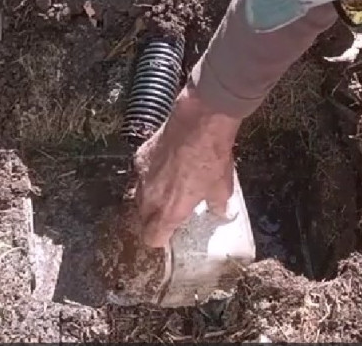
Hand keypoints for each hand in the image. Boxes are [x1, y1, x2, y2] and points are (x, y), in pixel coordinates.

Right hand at [129, 86, 241, 247]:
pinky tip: (164, 167)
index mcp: (170, 211)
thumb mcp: (223, 187)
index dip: (160, 238)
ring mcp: (143, 176)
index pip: (152, 237)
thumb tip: (220, 211)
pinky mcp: (140, 156)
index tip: (169, 234)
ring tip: (166, 190)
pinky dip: (149, 175)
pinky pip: (141, 174)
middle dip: (154, 219)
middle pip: (143, 219)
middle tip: (169, 212)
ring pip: (139, 196)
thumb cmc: (211, 156)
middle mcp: (151, 197)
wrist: (199, 123)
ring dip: (149, 198)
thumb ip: (218, 204)